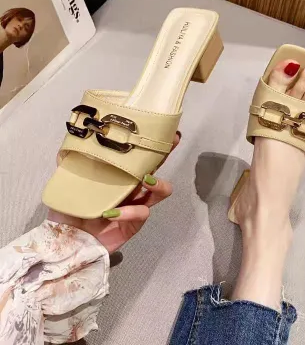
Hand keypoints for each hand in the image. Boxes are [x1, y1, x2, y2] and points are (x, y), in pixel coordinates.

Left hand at [48, 132, 180, 252]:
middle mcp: (132, 188)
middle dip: (166, 154)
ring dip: (157, 184)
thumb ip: (71, 166)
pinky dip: (129, 212)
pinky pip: (141, 214)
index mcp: (119, 176)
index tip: (164, 129)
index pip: (138, 157)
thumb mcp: (68, 184)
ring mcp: (136, 206)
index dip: (152, 143)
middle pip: (156, 168)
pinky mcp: (134, 224)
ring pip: (161, 192)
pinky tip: (112, 213)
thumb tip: (70, 144)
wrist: (67, 241)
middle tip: (171, 143)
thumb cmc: (71, 211)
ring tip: (146, 180)